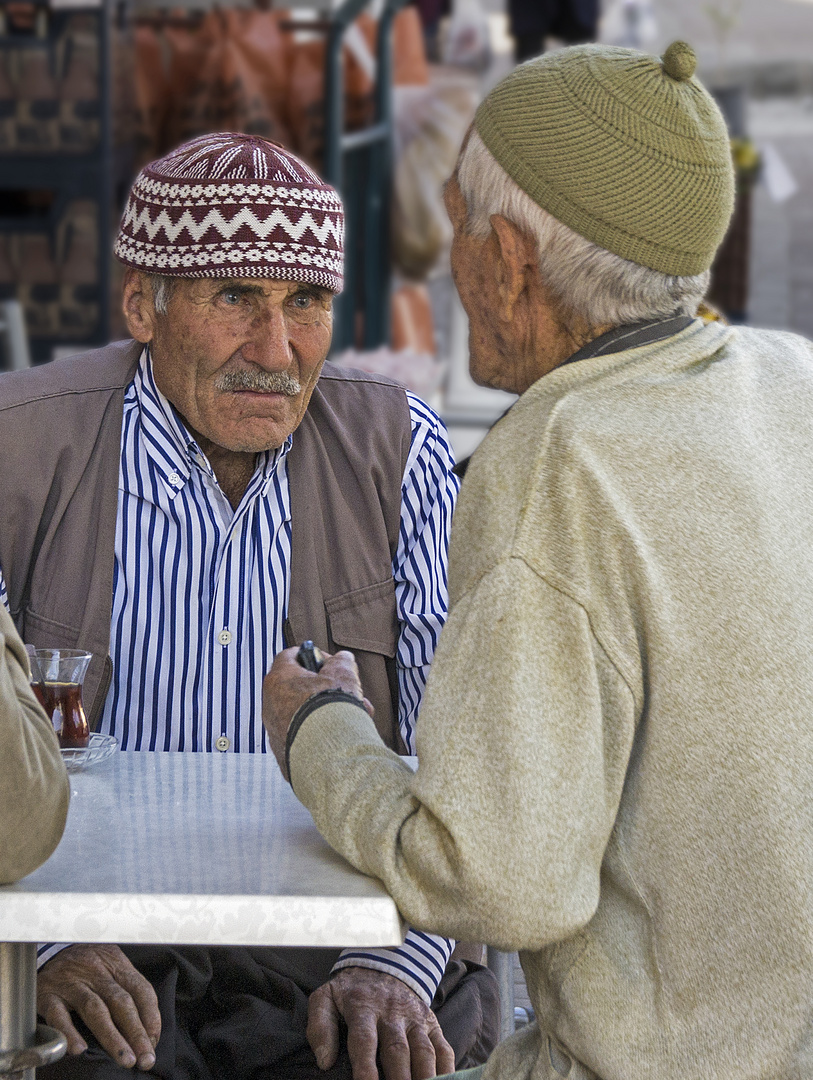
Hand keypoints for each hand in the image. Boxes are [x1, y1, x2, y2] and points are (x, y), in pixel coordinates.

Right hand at [37, 944, 160, 1070]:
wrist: (48, 949)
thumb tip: (147, 1029)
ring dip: (112, 1037)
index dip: (151, 1016)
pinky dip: (70, 1033)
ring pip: (95, 1010)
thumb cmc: (85, 965)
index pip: (140, 989)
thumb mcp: (109, 966)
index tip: (154, 1041)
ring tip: (124, 1058)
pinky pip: (59, 1015)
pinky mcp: (47, 994)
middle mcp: (96, 972)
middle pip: (121, 1003)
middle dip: (136, 1033)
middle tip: (145, 1058)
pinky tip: (79, 1050)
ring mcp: (71, 983)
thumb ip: (124, 990)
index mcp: (116, 964)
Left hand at [263, 648, 369, 778]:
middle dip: (324, 689)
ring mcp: (274, 731)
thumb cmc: (331, 708)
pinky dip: (318, 734)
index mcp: (278, 679)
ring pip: (301, 714)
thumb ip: (341, 661)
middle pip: (297, 688)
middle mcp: (269, 704)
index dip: (313, 656)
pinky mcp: (283, 753)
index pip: (290, 656)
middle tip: (344, 693)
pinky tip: (340, 737)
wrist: (327, 752)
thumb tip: (342, 660)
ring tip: (352, 717)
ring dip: (325, 712)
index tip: (330, 664)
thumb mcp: (343, 673)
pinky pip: (301, 737)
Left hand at [307, 967, 454, 1079]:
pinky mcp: (431, 1023)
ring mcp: (415, 1018)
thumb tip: (324, 1061)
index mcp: (363, 1008)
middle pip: (397, 1050)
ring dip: (424, 1077)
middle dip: (399, 1079)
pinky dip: (446, 1070)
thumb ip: (319, 1026)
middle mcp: (392, 1014)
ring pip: (423, 1051)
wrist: (384, 963)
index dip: (365, 1066)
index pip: (365, 1040)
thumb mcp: (326, 998)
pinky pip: (443, 1048)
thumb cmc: (351, 992)